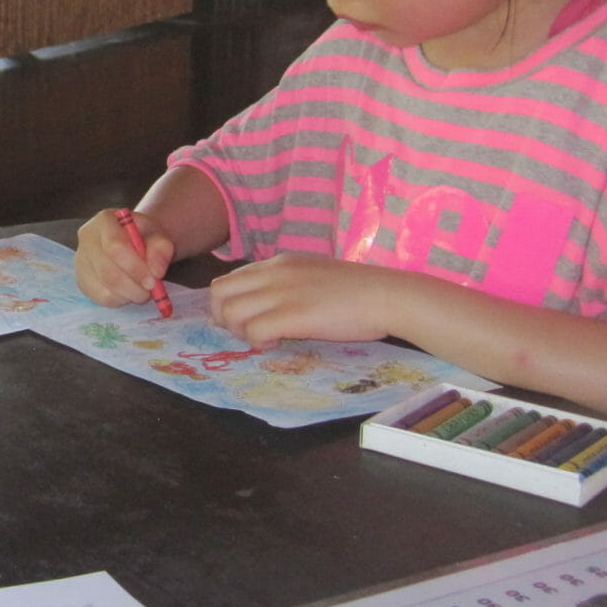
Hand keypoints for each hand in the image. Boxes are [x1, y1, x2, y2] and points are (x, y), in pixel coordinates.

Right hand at [75, 209, 172, 306]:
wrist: (133, 241)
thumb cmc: (144, 236)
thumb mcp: (158, 235)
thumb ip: (161, 248)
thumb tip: (156, 271)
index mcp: (104, 221)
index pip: (115, 247)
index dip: (135, 268)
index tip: (154, 281)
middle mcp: (87, 239)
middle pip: (108, 272)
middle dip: (134, 287)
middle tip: (151, 291)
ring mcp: (81, 261)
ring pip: (105, 289)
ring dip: (129, 295)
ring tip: (142, 289)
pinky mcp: (82, 280)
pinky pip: (101, 298)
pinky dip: (120, 300)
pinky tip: (129, 291)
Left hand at [208, 254, 397, 347]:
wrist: (388, 295)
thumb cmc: (358, 290)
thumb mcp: (314, 275)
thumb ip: (288, 284)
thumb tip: (269, 305)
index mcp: (279, 263)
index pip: (230, 279)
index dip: (229, 304)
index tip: (244, 321)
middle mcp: (274, 274)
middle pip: (218, 293)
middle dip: (224, 318)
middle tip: (247, 333)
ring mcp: (282, 293)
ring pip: (229, 313)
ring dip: (240, 332)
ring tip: (266, 339)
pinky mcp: (293, 315)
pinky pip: (253, 331)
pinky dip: (258, 342)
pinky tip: (278, 343)